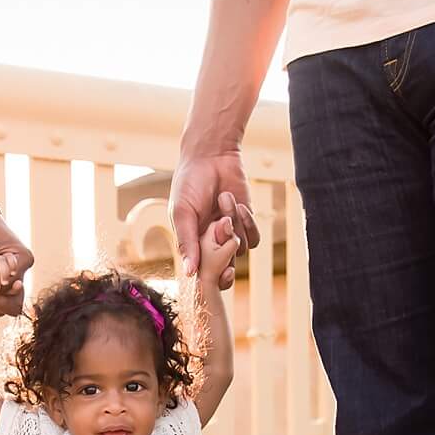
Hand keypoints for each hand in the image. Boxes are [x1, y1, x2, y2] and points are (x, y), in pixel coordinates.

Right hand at [168, 150, 258, 285]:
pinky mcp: (246, 223)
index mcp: (193, 245)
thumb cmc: (190, 183)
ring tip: (223, 199)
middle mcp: (212, 244)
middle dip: (227, 262)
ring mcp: (230, 234)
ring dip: (234, 227)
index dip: (211, 278)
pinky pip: (252, 238)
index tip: (215, 273)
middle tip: (224, 245)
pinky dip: (247, 224)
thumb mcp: (182, 214)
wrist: (211, 155)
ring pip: (239, 250)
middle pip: (224, 270)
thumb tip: (189, 274)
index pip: (203, 273)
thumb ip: (186, 243)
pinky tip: (238, 205)